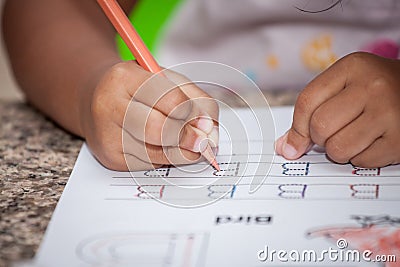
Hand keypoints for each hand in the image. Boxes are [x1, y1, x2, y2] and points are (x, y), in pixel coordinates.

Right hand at [79, 61, 218, 170]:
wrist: (95, 99)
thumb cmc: (137, 88)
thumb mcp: (166, 80)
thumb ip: (194, 100)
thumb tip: (210, 132)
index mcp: (125, 78)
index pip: (170, 100)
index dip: (194, 115)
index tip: (207, 125)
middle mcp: (110, 106)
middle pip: (159, 130)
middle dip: (188, 139)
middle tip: (202, 143)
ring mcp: (107, 135)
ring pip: (156, 153)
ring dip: (180, 153)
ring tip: (188, 145)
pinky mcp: (110, 157)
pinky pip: (148, 165)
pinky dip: (164, 159)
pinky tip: (163, 147)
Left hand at [275, 52, 399, 166]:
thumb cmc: (375, 90)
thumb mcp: (344, 85)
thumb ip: (311, 112)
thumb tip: (284, 147)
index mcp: (353, 67)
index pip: (307, 102)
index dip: (297, 128)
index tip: (293, 143)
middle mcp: (373, 87)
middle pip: (320, 126)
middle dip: (319, 138)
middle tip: (333, 133)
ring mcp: (390, 113)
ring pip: (338, 148)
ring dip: (339, 150)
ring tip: (353, 136)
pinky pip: (361, 161)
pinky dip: (360, 157)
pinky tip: (371, 141)